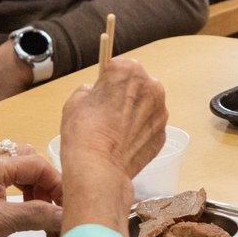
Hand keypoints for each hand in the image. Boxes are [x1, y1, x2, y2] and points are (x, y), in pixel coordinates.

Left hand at [0, 149, 61, 236]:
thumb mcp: (2, 222)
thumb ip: (38, 214)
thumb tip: (66, 215)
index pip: (35, 163)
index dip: (55, 181)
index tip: (66, 202)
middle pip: (28, 163)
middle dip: (45, 183)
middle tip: (54, 206)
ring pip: (20, 174)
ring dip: (35, 190)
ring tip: (41, 211)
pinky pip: (9, 185)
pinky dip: (23, 196)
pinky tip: (27, 212)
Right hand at [58, 58, 167, 234]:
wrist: (99, 169)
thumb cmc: (84, 133)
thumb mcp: (75, 101)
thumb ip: (89, 89)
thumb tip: (94, 92)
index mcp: (129, 71)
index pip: (119, 67)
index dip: (107, 80)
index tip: (102, 89)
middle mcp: (151, 87)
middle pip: (137, 85)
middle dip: (124, 95)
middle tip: (106, 112)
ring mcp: (160, 111)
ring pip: (145, 106)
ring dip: (133, 113)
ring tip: (113, 130)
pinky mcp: (163, 132)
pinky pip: (149, 126)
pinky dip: (139, 132)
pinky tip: (122, 143)